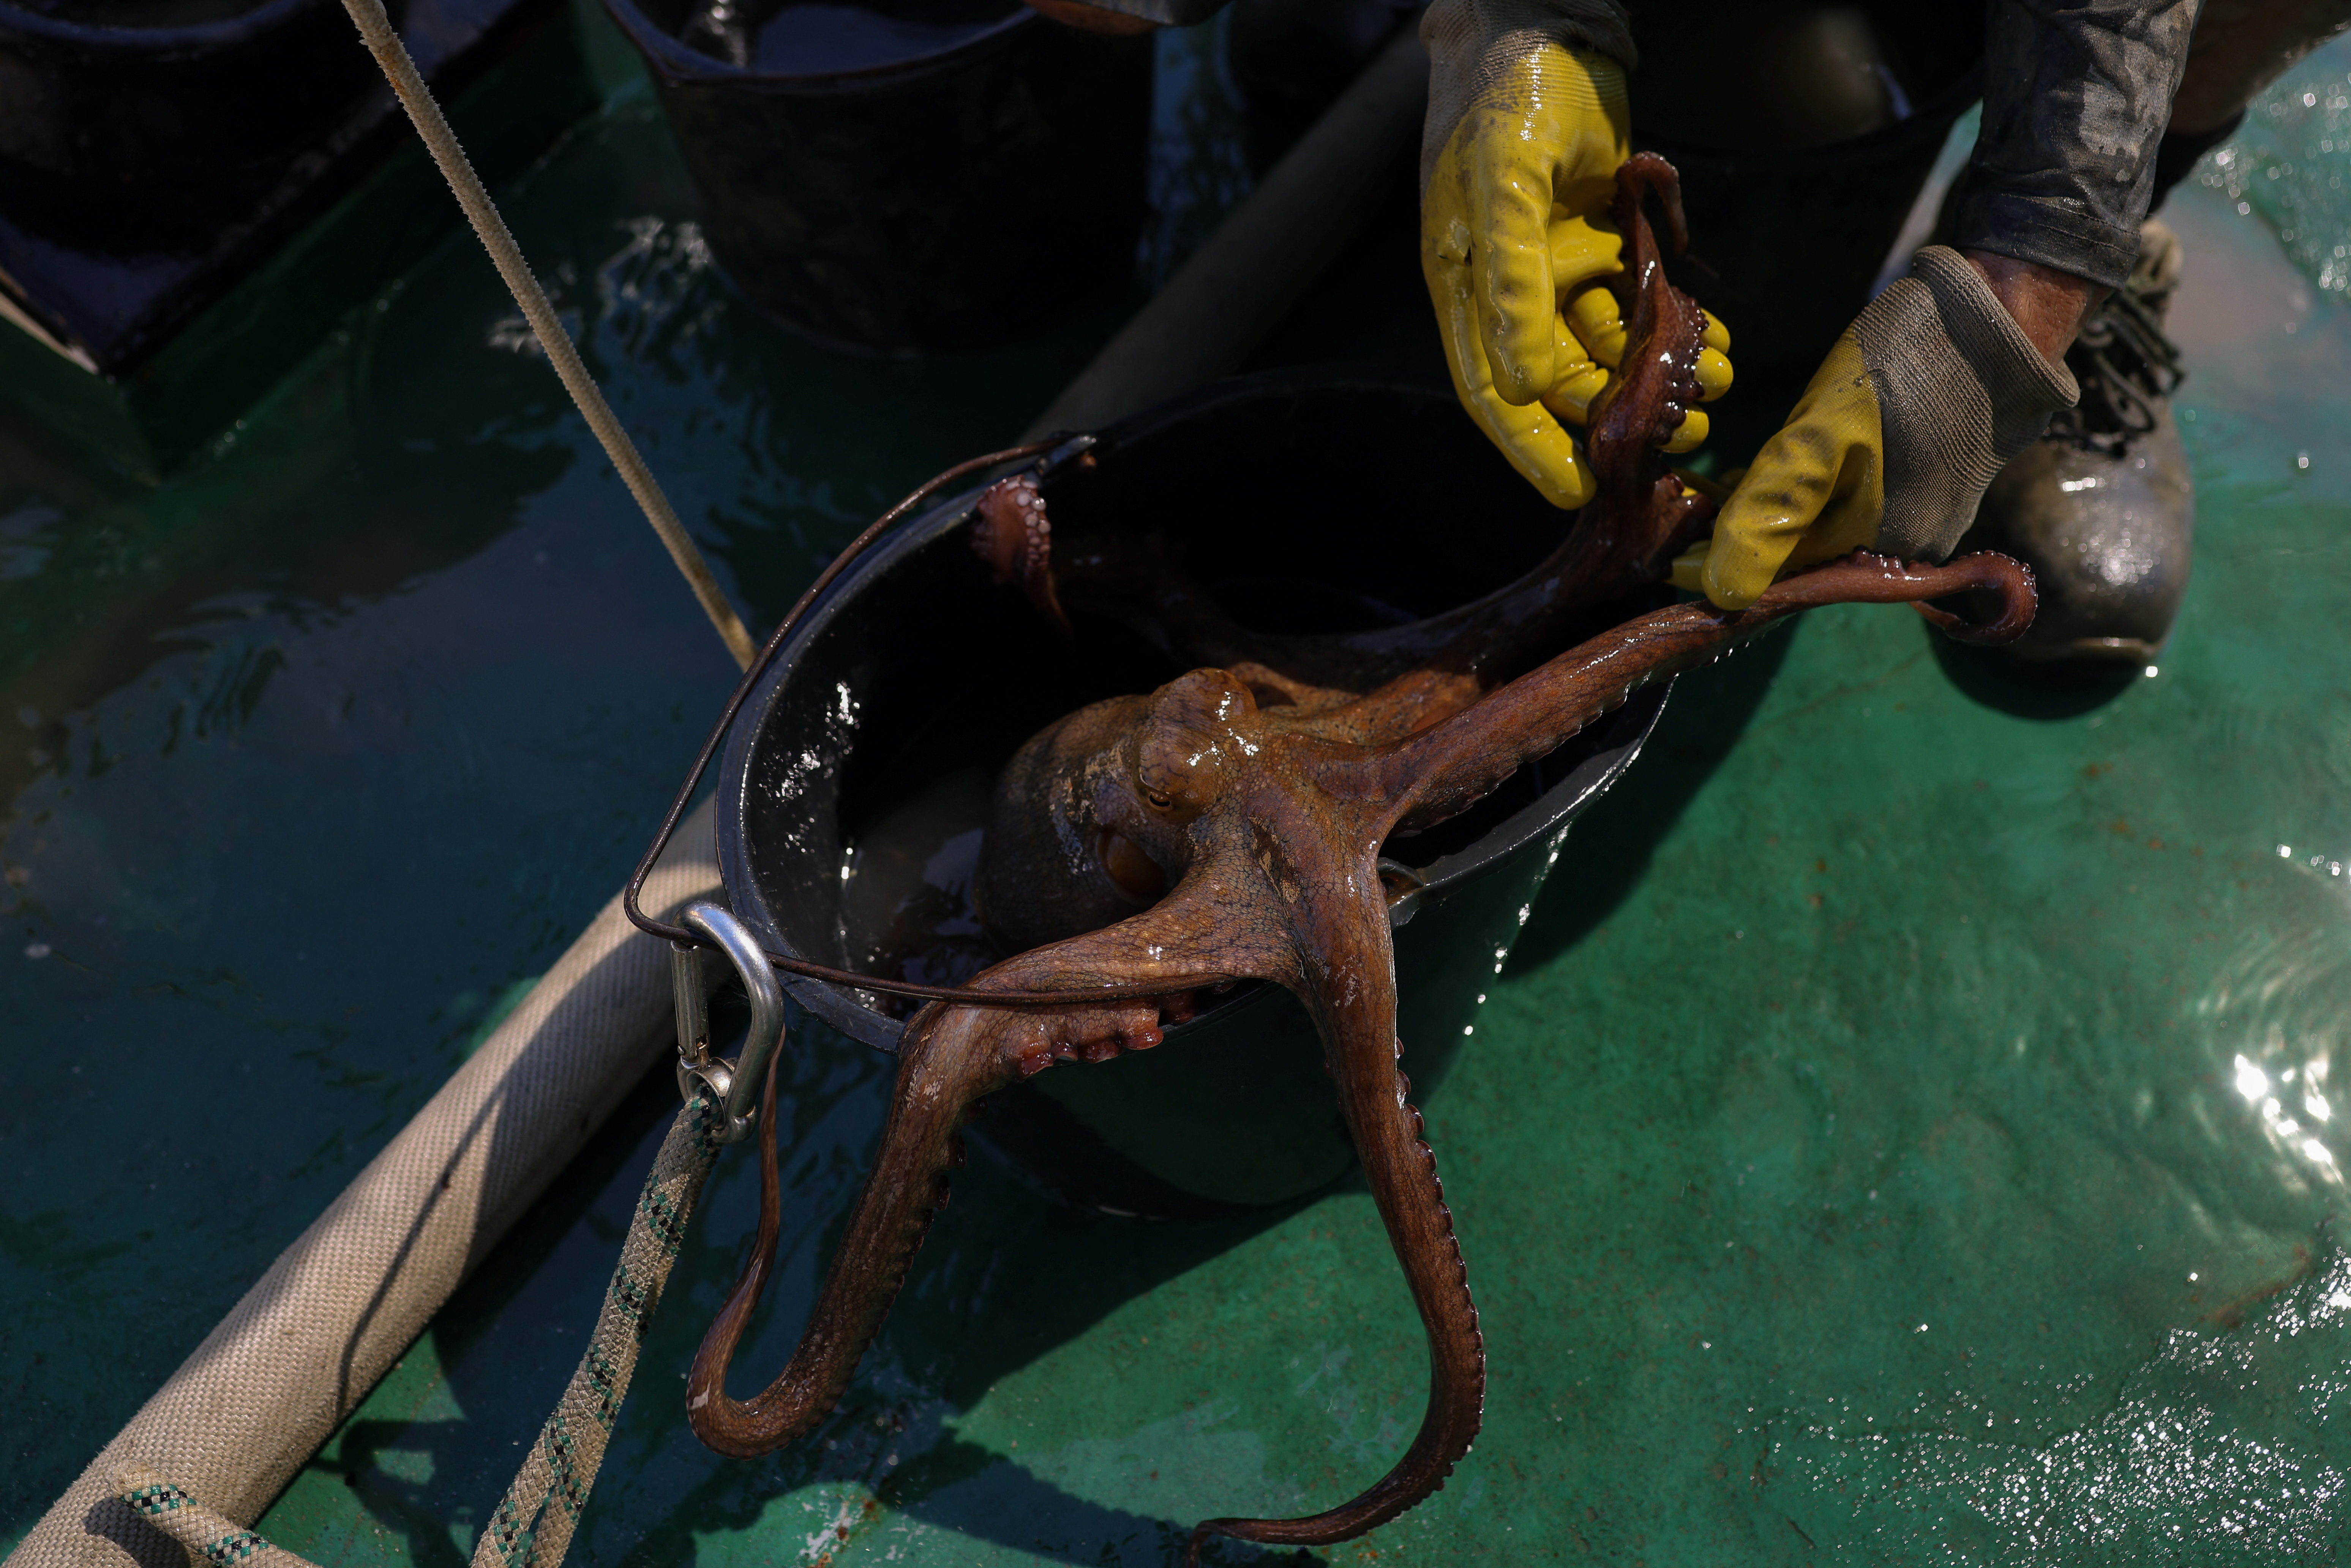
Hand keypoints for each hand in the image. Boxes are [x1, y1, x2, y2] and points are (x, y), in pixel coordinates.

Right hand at [1418, 22, 1730, 508]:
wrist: (1539, 19)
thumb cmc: (1507, 94)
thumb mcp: (1504, 184)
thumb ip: (1511, 285)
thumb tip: (1523, 384)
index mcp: (1467, 288)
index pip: (1493, 395)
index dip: (1532, 450)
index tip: (1576, 494)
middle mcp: (1509, 291)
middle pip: (1559, 380)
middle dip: (1618, 414)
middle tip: (1678, 439)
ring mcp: (1554, 266)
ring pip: (1606, 345)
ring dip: (1657, 373)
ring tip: (1713, 388)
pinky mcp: (1598, 240)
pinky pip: (1635, 303)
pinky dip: (1671, 327)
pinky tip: (1713, 341)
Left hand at [1672, 246, 2083, 608]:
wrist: (1994, 314)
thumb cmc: (1907, 367)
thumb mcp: (1821, 435)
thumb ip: (1773, 512)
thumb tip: (1722, 591)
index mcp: (1879, 546)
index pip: (1779, 575)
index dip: (1720, 562)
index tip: (1666, 549)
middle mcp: (1904, 545)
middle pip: (1802, 556)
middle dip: (1745, 538)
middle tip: (1686, 511)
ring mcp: (1920, 514)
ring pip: (1821, 529)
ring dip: (1769, 515)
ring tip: (1714, 492)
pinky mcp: (1925, 482)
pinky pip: (1848, 504)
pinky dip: (1803, 493)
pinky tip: (1765, 472)